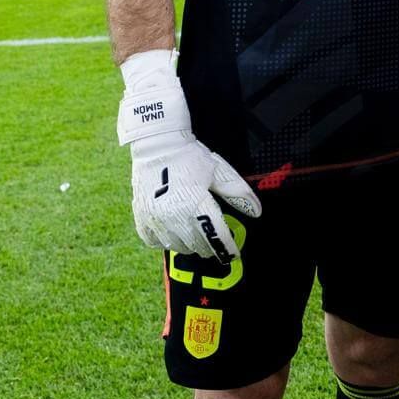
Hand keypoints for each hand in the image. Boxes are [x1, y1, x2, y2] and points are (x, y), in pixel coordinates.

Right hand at [117, 50, 260, 261]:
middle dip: (210, 246)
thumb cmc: (191, 157)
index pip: (216, 237)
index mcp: (195, 205)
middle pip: (197, 246)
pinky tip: (173, 231)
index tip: (233, 254)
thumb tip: (257, 212)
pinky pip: (154, 242)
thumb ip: (238, 193)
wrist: (157, 145)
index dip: (227, 249)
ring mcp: (155, 219)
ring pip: (177, 246)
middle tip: (215, 239)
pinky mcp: (141, 217)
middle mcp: (174, 216)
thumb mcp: (219, 171)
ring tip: (196, 232)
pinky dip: (165, 241)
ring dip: (189, 244)